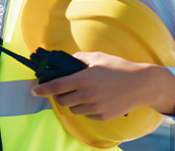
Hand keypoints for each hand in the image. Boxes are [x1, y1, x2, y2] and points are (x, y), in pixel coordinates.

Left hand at [29, 51, 174, 120]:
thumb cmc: (118, 67)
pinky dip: (85, 108)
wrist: (141, 84)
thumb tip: (65, 61)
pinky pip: (86, 114)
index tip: (34, 91)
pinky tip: (95, 99)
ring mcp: (95, 107)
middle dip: (58, 96)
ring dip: (72, 102)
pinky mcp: (102, 116)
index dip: (42, 89)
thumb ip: (78, 58)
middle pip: (61, 101)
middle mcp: (87, 95)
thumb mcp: (97, 57)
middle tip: (63, 89)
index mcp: (83, 79)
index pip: (56, 86)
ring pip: (72, 109)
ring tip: (82, 93)